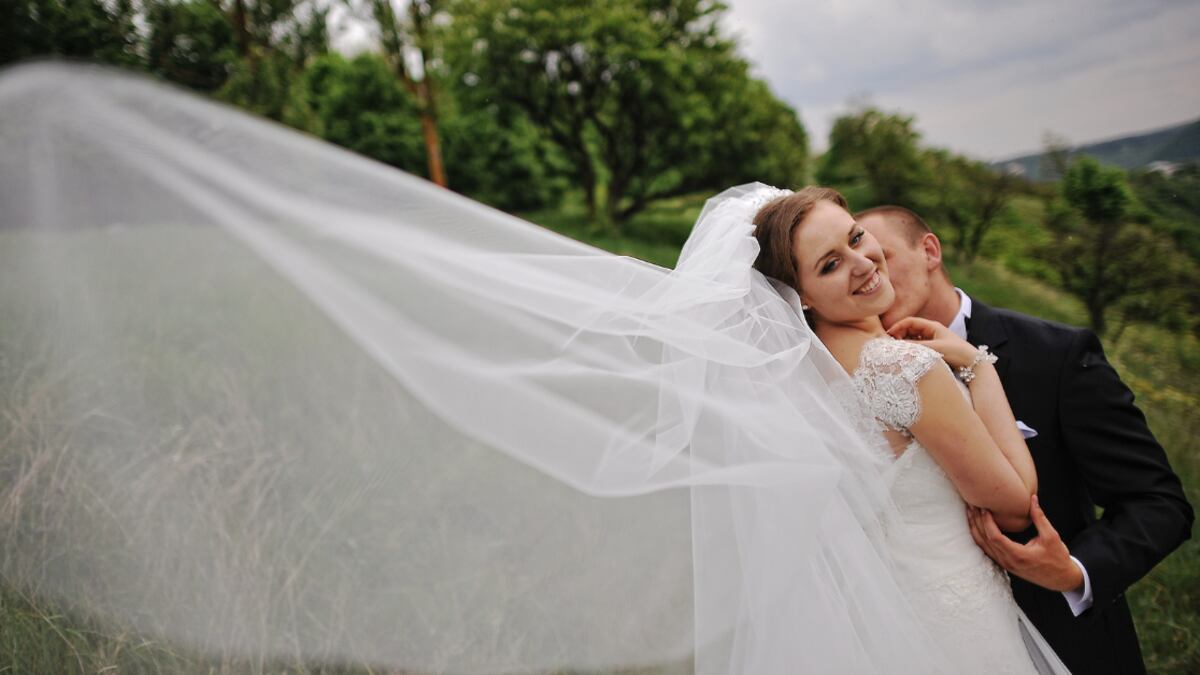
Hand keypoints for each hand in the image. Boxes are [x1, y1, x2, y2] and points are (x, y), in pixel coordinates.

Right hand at [886, 316, 976, 367]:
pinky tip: (907, 356)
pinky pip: (918, 347)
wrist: (973, 363)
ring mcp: (932, 340)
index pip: (910, 321)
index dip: (898, 326)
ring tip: (898, 352)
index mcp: (932, 326)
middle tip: (891, 346)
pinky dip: (911, 350)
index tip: (889, 336)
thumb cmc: (956, 352)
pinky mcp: (933, 349)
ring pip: (913, 339)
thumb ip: (916, 347)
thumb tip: (898, 347)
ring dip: (904, 344)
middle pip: (909, 329)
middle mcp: (931, 331)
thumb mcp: (934, 349)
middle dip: (899, 335)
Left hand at [967, 496, 1084, 592]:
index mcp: (1018, 555)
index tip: (984, 508)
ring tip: (969, 512)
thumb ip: (1040, 518)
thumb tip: (1032, 498)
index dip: (987, 522)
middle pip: (985, 540)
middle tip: (972, 504)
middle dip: (977, 521)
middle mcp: (1008, 561)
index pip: (995, 538)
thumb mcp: (1051, 537)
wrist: (1061, 579)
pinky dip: (979, 536)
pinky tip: (976, 525)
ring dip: (974, 528)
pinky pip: (986, 550)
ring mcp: (1004, 564)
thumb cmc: (1058, 558)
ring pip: (983, 546)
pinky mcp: (1004, 564)